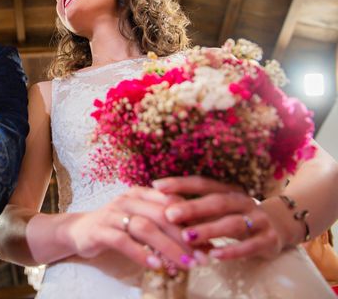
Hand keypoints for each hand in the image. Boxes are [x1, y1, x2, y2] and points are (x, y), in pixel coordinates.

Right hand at [64, 187, 196, 269]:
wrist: (79, 231)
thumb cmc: (116, 226)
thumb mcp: (141, 221)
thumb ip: (166, 226)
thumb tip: (202, 240)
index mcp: (141, 193)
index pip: (172, 202)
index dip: (193, 221)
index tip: (210, 241)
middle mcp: (128, 200)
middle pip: (162, 215)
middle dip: (184, 238)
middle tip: (202, 258)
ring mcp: (113, 214)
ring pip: (145, 227)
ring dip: (167, 247)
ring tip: (184, 264)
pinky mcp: (100, 229)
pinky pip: (123, 240)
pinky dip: (141, 253)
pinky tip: (156, 266)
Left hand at [153, 176, 285, 260]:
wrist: (280, 227)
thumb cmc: (236, 217)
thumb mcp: (218, 209)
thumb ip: (195, 208)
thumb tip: (160, 204)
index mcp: (228, 190)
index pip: (202, 183)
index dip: (180, 183)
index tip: (156, 186)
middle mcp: (243, 201)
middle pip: (216, 202)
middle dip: (192, 208)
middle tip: (169, 214)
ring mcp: (258, 220)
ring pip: (232, 223)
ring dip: (209, 230)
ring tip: (188, 236)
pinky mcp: (268, 240)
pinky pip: (250, 246)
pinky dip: (232, 250)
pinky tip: (215, 255)